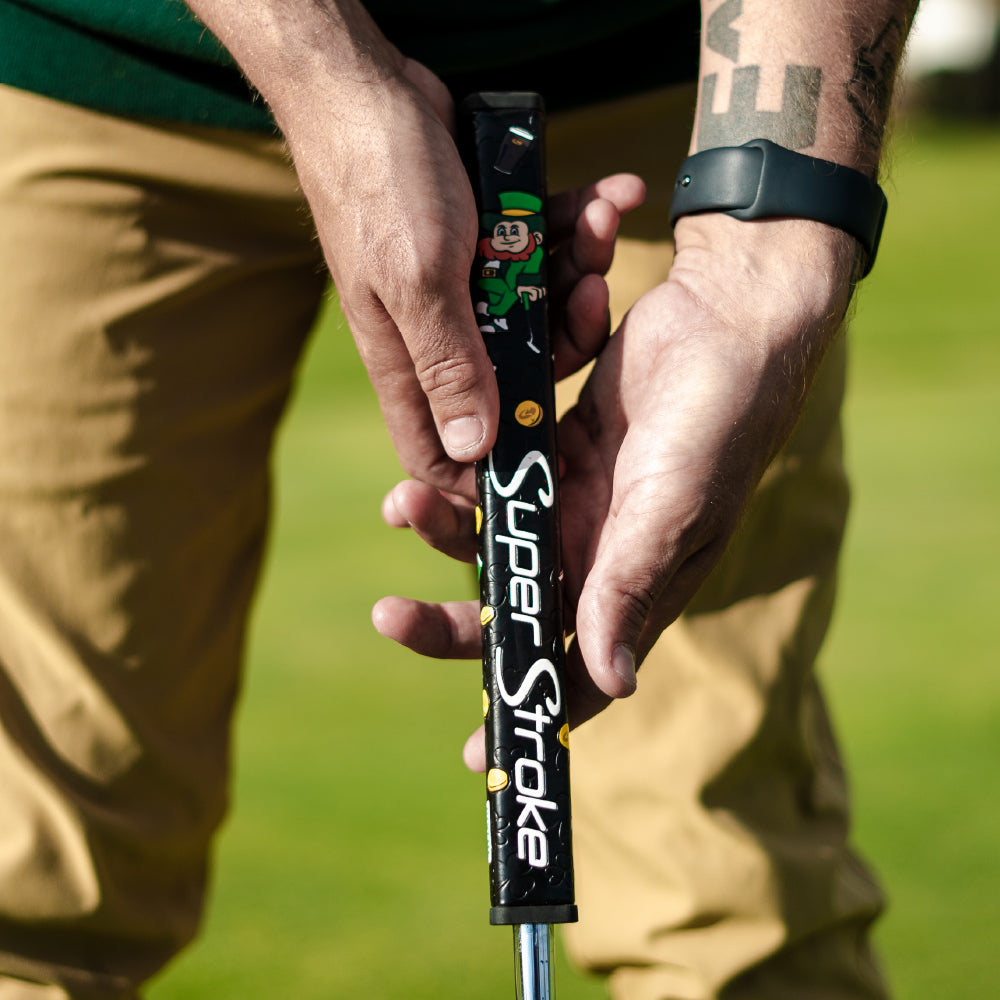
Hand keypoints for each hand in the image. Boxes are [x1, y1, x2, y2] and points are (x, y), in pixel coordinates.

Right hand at [276, 49, 642, 496]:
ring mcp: (465, 288)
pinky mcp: (485, 244)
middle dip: (566, 337)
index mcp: (409, 361)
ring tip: (602, 214)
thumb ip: (449, 364)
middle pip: (519, 373)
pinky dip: (576, 224)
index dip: (488, 468)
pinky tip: (610, 190)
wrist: (367, 88)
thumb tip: (469, 450)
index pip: (441, 447)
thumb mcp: (420, 282)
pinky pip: (542, 250)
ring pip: (540, 307)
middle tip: (593, 292)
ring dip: (580, 265)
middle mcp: (439, 333)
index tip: (550, 456)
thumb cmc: (380, 184)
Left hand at [374, 213, 856, 769]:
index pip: (582, 669)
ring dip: (446, 534)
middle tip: (391, 618)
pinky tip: (424, 474)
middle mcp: (603, 552)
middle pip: (518, 608)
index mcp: (638, 585)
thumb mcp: (673, 510)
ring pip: (497, 540)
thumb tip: (610, 682)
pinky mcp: (559, 449)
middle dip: (454, 622)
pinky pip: (498, 480)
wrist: (726, 317)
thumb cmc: (719, 420)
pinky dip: (461, 484)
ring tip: (404, 507)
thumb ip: (631, 587)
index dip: (534, 706)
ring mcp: (578, 500)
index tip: (480, 750)